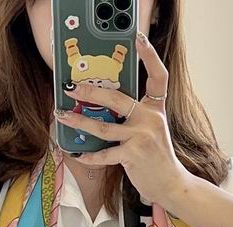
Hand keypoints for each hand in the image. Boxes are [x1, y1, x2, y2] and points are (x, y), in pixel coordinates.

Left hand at [54, 30, 190, 205]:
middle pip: (117, 98)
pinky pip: (105, 153)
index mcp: (155, 109)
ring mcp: (142, 137)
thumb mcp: (152, 131)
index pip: (158, 77)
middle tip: (71, 88)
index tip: (138, 38)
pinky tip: (78, 154)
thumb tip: (104, 107)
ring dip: (79, 121)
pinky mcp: (133, 155)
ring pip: (103, 126)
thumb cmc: (156, 158)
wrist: (170, 183)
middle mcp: (150, 119)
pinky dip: (90, 155)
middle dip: (90, 91)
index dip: (150, 56)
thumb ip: (135, 117)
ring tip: (62, 116)